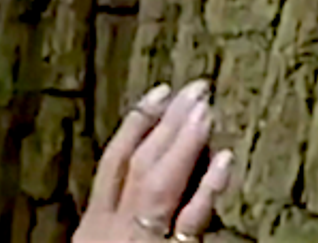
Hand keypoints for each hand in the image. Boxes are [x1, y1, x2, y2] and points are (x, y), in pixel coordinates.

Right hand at [72, 81, 232, 242]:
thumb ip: (117, 220)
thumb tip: (135, 193)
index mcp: (93, 224)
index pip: (113, 161)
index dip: (135, 124)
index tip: (158, 94)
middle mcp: (113, 225)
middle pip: (138, 162)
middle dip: (166, 122)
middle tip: (193, 89)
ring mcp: (143, 237)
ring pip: (160, 180)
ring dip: (183, 142)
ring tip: (204, 108)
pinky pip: (191, 217)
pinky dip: (207, 187)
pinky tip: (224, 160)